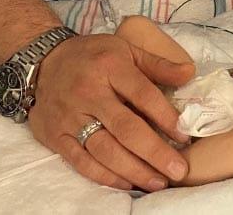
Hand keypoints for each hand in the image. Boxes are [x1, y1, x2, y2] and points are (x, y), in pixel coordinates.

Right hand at [29, 34, 194, 190]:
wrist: (42, 62)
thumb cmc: (92, 56)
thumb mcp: (125, 49)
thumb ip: (157, 64)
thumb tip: (190, 72)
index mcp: (110, 67)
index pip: (142, 94)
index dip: (165, 116)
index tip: (183, 135)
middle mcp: (90, 93)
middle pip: (125, 128)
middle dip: (154, 152)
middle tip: (178, 169)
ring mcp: (71, 117)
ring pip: (105, 150)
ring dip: (134, 170)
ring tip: (159, 181)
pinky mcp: (57, 137)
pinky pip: (83, 162)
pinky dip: (106, 177)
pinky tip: (128, 183)